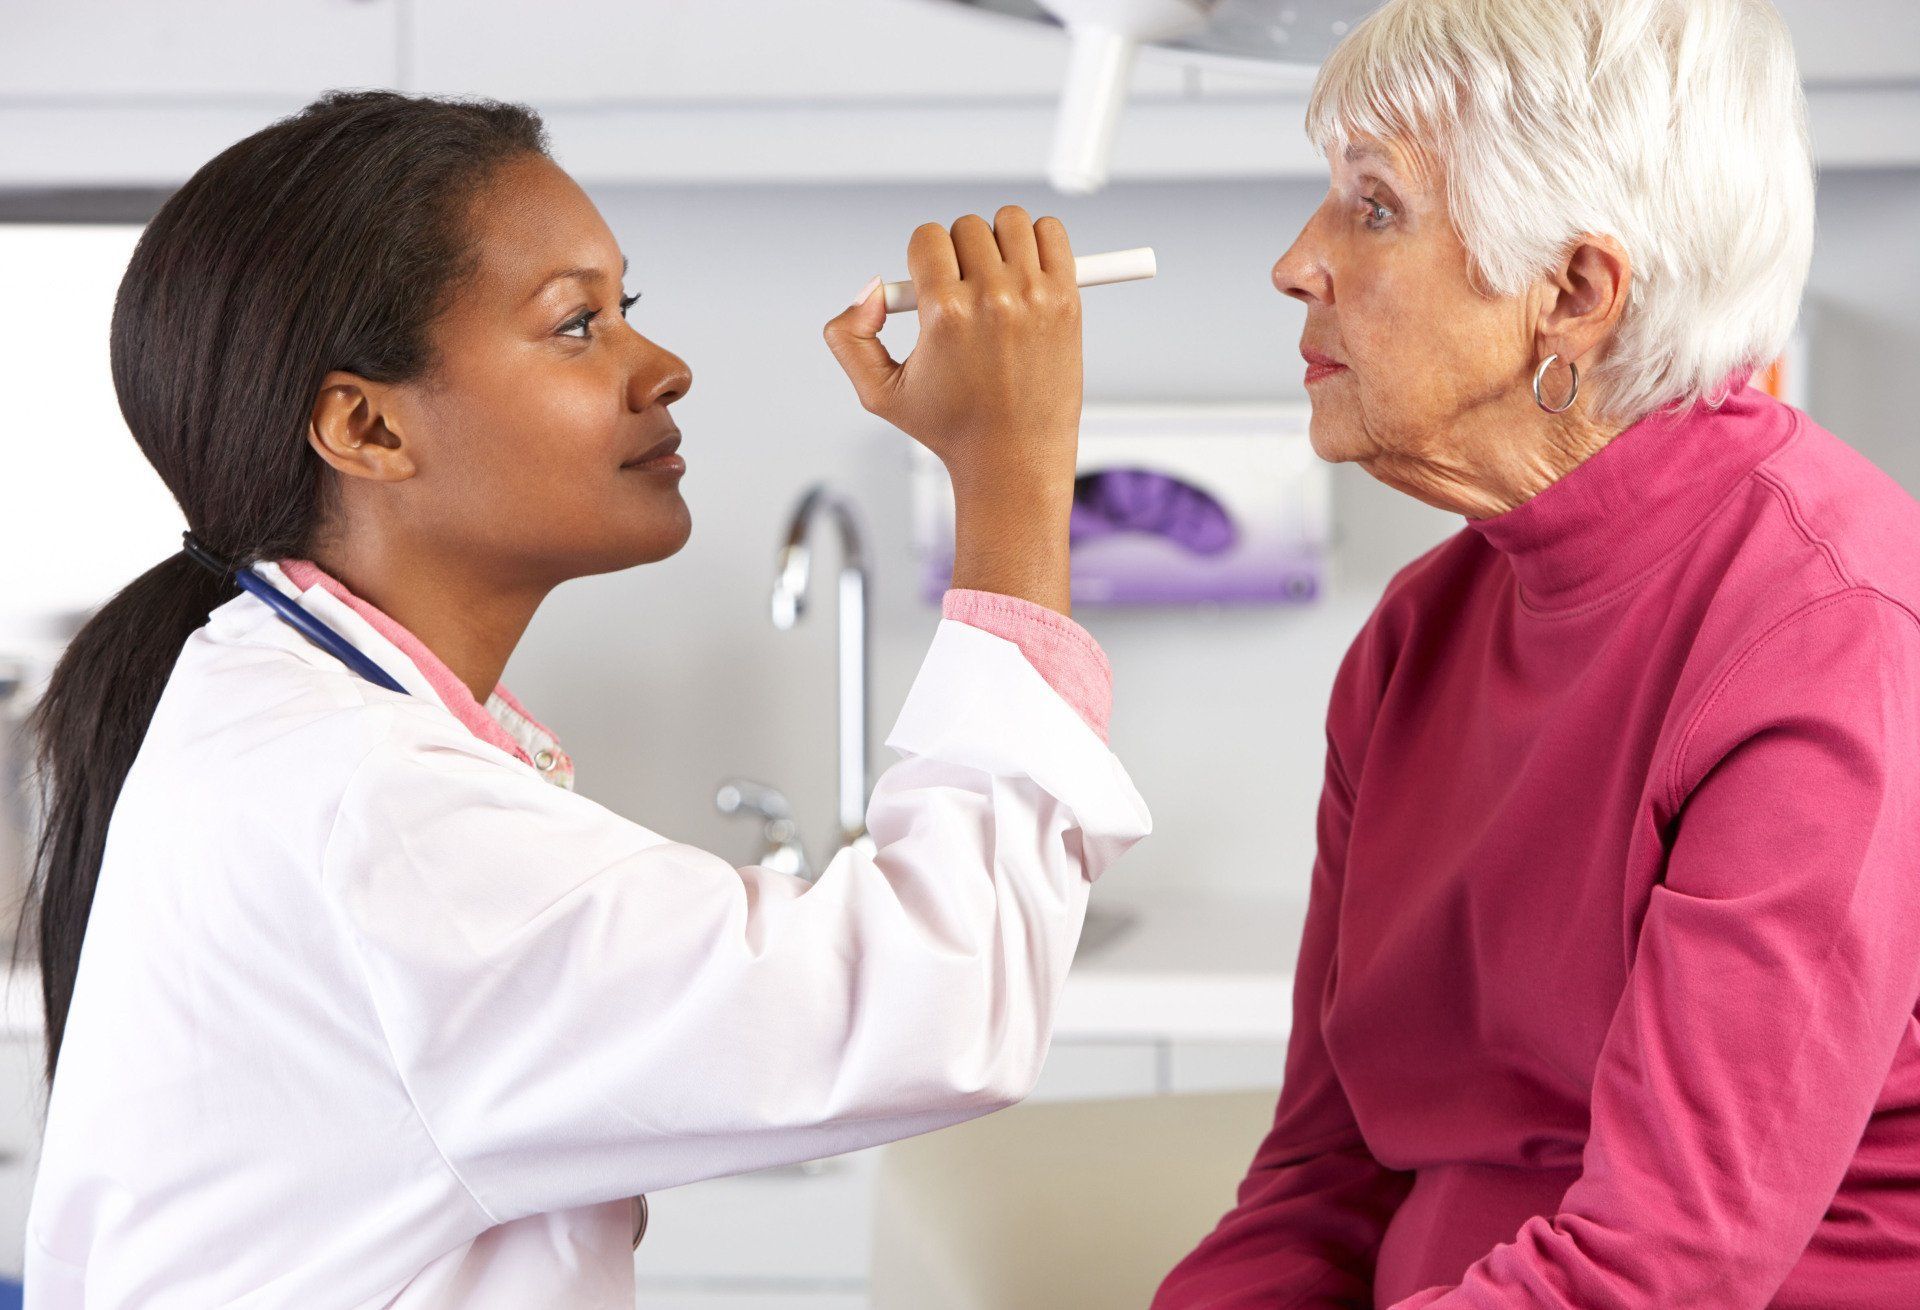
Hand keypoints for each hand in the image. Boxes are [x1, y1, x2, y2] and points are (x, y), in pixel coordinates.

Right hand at [823, 205, 1082, 613]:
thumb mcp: (878, 393)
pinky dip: (1038, 240)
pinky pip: (1051, 233)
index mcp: (945, 314)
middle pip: (966, 227)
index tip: (932, 286)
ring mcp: (1034, 296)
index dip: (923, 259)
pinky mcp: (1067, 300)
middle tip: (964, 292)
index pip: (927, 238)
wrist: (1015, 458)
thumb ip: (849, 336)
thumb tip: (871, 289)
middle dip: (959, 254)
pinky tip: (1026, 272)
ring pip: (1009, 221)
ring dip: (998, 241)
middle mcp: (992, 299)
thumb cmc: (950, 429)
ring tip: (995, 279)